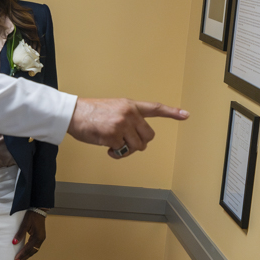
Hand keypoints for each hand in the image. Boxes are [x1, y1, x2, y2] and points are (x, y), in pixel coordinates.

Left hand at [13, 211, 45, 259]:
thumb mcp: (25, 223)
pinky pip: (35, 247)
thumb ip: (20, 233)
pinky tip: (26, 253)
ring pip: (34, 250)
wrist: (39, 209)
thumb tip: (14, 243)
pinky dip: (30, 251)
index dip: (22, 254)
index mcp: (38, 237)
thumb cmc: (32, 215)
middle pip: (32, 251)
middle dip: (25, 257)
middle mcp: (41, 239)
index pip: (28, 248)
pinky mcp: (40, 236)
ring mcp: (41, 238)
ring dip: (28, 255)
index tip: (16, 259)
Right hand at [67, 99, 188, 158]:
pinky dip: (115, 154)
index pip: (155, 108)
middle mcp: (129, 113)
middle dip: (139, 143)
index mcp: (130, 105)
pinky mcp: (114, 136)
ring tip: (113, 145)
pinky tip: (106, 147)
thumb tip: (136, 137)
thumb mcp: (114, 108)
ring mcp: (122, 124)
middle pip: (148, 137)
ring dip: (126, 150)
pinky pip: (122, 152)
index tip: (186, 115)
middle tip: (125, 143)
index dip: (172, 112)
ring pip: (137, 147)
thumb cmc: (91, 112)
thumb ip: (128, 118)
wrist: (73, 113)